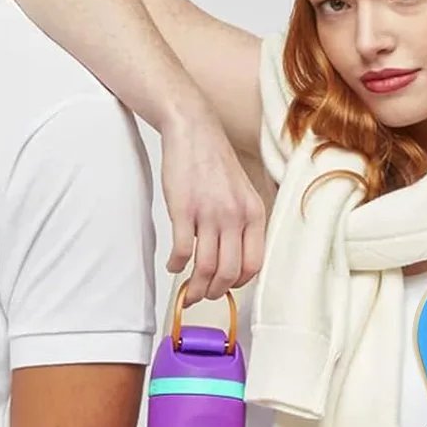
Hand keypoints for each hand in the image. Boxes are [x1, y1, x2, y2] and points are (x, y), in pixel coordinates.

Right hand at [159, 110, 265, 305]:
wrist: (194, 131)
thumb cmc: (214, 161)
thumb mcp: (242, 192)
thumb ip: (242, 222)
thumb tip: (233, 256)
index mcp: (254, 214)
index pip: (253, 265)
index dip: (237, 284)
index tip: (224, 287)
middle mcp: (235, 216)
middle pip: (228, 272)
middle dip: (213, 292)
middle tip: (201, 296)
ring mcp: (209, 214)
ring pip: (205, 267)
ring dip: (194, 286)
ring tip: (186, 290)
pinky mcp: (183, 210)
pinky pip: (182, 251)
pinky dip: (176, 265)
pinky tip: (172, 265)